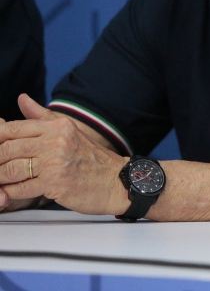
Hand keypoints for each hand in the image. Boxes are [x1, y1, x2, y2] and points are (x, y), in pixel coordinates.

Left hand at [0, 95, 128, 214]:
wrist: (116, 182)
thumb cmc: (91, 160)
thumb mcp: (68, 132)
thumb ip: (41, 117)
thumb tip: (22, 98)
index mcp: (58, 127)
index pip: (12, 128)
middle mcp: (56, 141)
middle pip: (7, 149)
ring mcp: (55, 162)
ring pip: (10, 170)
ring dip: (0, 178)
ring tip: (1, 181)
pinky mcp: (55, 183)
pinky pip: (20, 189)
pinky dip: (11, 192)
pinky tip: (11, 192)